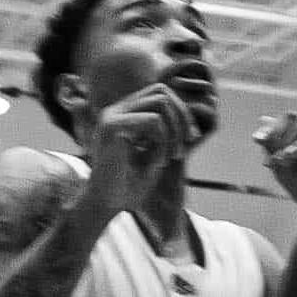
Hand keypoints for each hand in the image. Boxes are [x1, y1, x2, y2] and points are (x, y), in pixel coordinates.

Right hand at [79, 75, 196, 213]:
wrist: (105, 205)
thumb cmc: (129, 184)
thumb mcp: (155, 152)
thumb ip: (167, 131)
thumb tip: (190, 113)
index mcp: (123, 113)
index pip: (159, 93)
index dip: (181, 113)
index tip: (190, 139)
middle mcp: (115, 110)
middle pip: (162, 91)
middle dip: (182, 117)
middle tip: (182, 149)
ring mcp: (111, 116)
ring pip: (161, 102)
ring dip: (174, 131)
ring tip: (170, 157)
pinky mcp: (111, 127)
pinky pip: (153, 121)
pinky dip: (163, 142)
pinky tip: (158, 163)